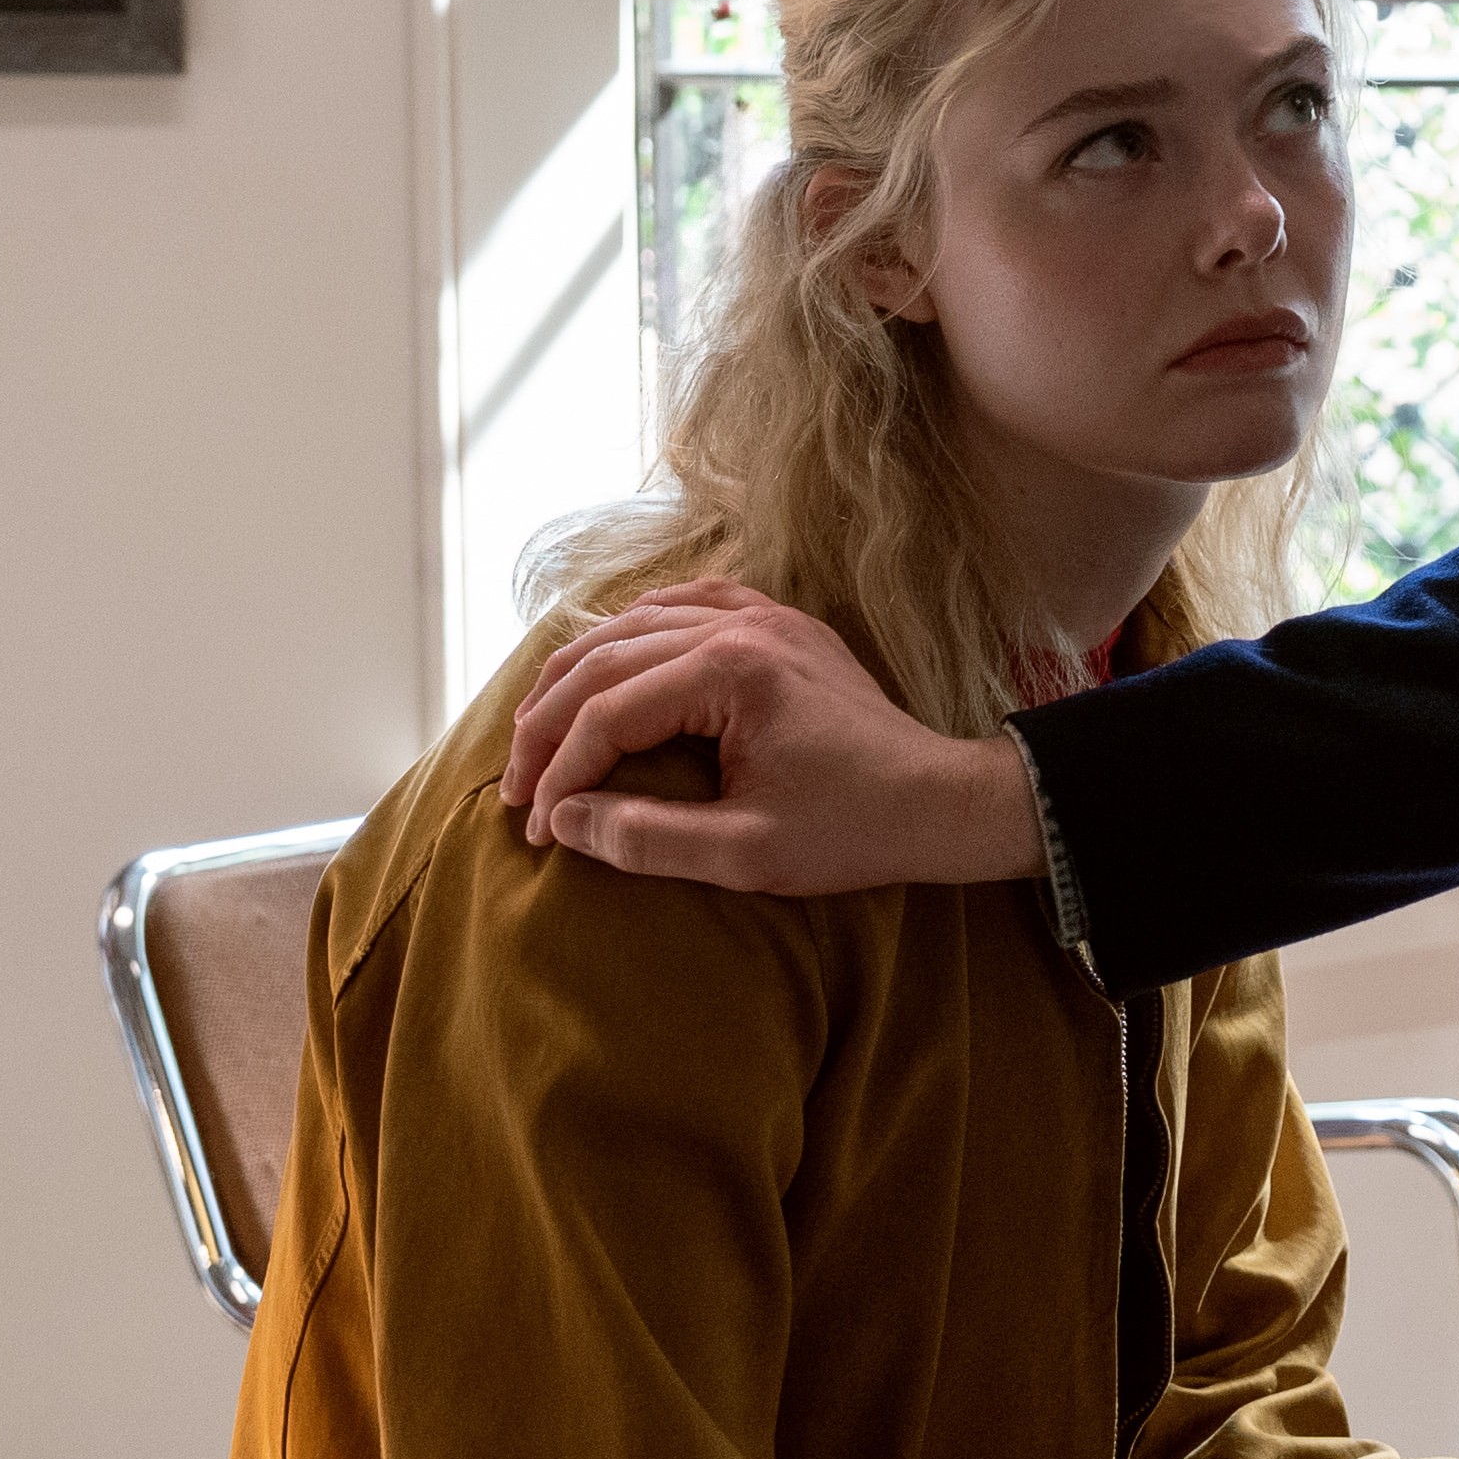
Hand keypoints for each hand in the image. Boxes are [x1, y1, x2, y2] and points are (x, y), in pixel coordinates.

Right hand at [503, 582, 1034, 891]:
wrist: (942, 801)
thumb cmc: (853, 831)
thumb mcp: (745, 853)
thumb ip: (645, 837)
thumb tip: (564, 821)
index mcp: (731, 672)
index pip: (606, 713)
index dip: (559, 773)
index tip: (537, 829)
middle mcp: (740, 625)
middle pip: (603, 659)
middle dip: (547, 725)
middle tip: (516, 786)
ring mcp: (762, 615)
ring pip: (633, 626)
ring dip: (579, 678)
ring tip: (540, 735)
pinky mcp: (779, 625)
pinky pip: (687, 605)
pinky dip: (636, 631)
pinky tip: (609, 662)